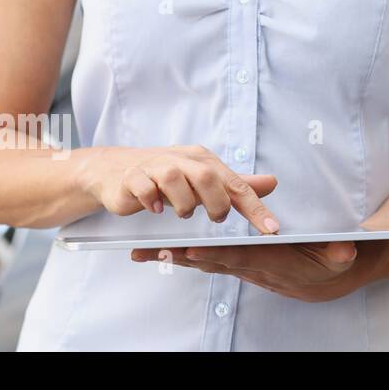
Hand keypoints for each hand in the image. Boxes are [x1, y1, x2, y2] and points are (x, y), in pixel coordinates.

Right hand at [77, 145, 280, 233]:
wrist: (117, 170)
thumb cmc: (166, 177)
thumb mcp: (203, 179)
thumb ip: (235, 185)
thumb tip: (272, 183)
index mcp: (201, 160)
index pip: (235, 183)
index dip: (255, 207)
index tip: (271, 229)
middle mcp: (180, 160)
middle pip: (205, 176)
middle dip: (215, 202)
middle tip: (215, 218)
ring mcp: (153, 166)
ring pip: (173, 178)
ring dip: (182, 203)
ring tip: (182, 213)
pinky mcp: (132, 177)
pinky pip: (144, 186)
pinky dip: (152, 199)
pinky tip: (156, 209)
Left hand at [131, 242, 376, 302]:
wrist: (326, 278)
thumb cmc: (331, 259)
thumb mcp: (340, 255)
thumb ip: (340, 252)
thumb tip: (345, 251)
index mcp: (273, 262)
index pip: (239, 257)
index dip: (215, 255)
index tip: (190, 250)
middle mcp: (252, 268)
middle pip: (210, 262)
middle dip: (180, 257)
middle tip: (150, 251)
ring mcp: (240, 267)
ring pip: (201, 262)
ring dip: (171, 257)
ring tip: (139, 252)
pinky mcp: (234, 263)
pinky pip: (203, 260)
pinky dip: (179, 256)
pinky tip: (154, 251)